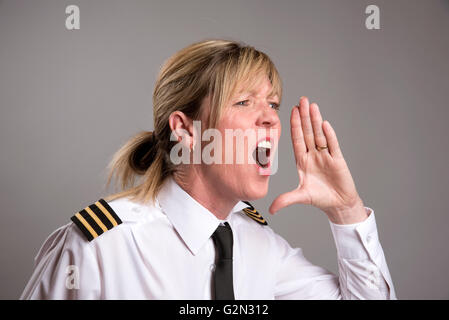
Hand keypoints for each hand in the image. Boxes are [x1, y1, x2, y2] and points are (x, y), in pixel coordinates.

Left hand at [269, 97, 367, 223]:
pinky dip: (329, 135)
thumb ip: (286, 199)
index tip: (291, 111)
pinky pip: (333, 145)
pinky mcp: (338, 160)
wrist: (338, 204)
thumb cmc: (320, 198)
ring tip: (312, 106)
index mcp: (303, 160)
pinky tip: (324, 124)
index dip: (294, 125)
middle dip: (304, 116)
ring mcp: (326, 156)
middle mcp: (313, 155)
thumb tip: (271, 208)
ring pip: (320, 134)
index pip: (297, 139)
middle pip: (308, 132)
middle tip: (301, 100)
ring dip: (315, 120)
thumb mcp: (301, 196)